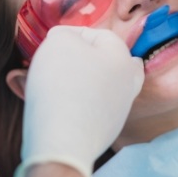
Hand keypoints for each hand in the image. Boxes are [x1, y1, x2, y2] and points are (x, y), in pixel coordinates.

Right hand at [13, 26, 143, 176]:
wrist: (62, 142)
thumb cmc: (61, 85)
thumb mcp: (59, 42)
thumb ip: (64, 34)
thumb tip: (66, 41)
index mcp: (122, 57)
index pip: (98, 34)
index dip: (70, 34)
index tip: (50, 43)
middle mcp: (127, 83)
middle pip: (104, 61)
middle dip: (80, 59)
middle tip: (56, 63)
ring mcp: (118, 110)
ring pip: (98, 86)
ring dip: (77, 82)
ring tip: (50, 84)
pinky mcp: (105, 132)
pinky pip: (89, 109)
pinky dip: (75, 104)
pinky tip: (55, 106)